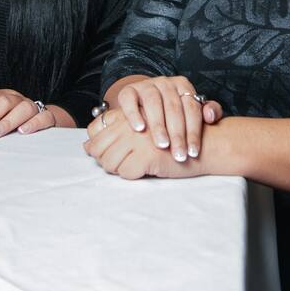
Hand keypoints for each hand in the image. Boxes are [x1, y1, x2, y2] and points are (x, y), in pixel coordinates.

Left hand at [0, 89, 58, 138]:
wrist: (44, 121)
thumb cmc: (13, 123)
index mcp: (3, 96)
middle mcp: (18, 99)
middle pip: (2, 102)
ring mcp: (33, 107)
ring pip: (22, 109)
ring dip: (6, 121)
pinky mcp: (49, 117)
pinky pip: (43, 117)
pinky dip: (33, 123)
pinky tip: (23, 131)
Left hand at [84, 107, 198, 179]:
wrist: (203, 144)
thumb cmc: (171, 139)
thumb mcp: (143, 129)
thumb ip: (114, 132)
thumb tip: (85, 146)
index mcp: (127, 114)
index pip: (95, 130)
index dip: (96, 147)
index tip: (108, 155)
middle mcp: (129, 124)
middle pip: (98, 149)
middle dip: (104, 162)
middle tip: (120, 166)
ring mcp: (136, 139)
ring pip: (109, 162)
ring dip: (118, 170)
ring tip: (135, 169)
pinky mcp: (146, 155)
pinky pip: (125, 173)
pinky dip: (132, 176)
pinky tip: (146, 171)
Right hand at [113, 75, 222, 161]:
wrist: (142, 105)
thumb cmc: (172, 114)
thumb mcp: (191, 112)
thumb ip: (208, 112)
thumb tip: (211, 116)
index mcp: (183, 86)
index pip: (192, 108)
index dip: (194, 132)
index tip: (193, 153)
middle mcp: (165, 83)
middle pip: (174, 107)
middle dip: (178, 134)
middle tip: (179, 155)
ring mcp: (146, 85)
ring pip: (153, 102)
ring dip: (158, 125)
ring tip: (162, 145)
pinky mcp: (128, 91)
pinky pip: (130, 100)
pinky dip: (134, 114)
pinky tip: (139, 129)